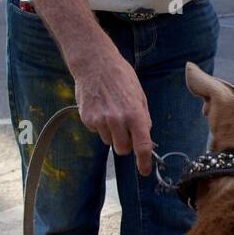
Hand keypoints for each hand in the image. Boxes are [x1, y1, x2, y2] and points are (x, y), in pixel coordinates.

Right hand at [73, 43, 152, 174]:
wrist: (95, 64)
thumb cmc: (121, 77)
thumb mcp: (140, 95)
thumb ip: (143, 118)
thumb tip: (145, 137)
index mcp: (136, 114)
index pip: (142, 146)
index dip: (143, 162)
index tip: (144, 170)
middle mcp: (118, 120)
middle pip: (123, 149)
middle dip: (125, 143)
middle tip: (125, 129)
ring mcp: (101, 120)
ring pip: (108, 142)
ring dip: (112, 133)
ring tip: (111, 112)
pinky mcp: (87, 119)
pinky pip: (96, 132)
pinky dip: (100, 125)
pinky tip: (100, 108)